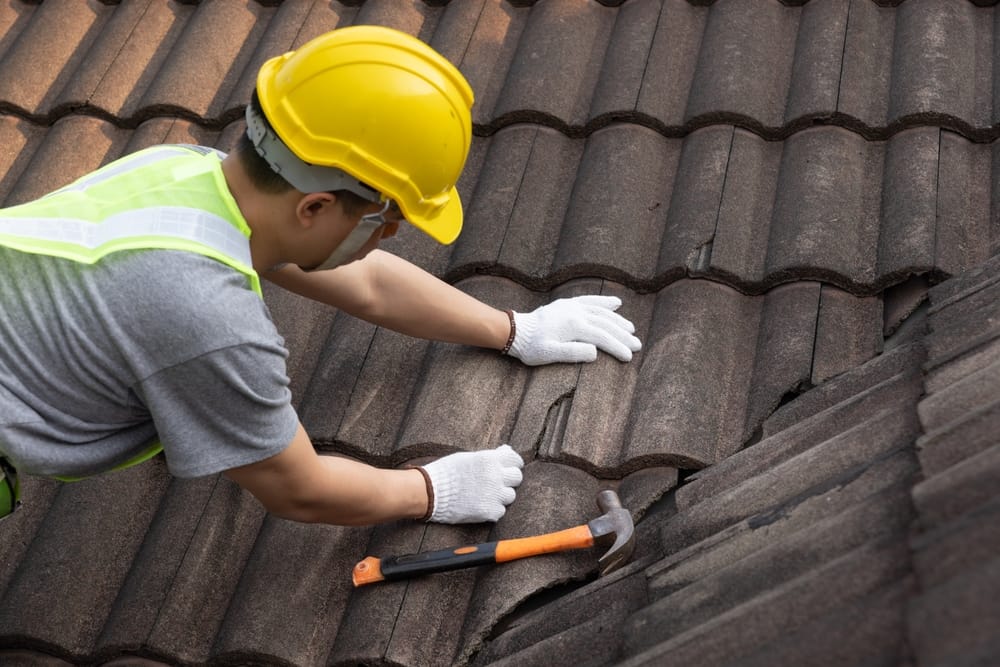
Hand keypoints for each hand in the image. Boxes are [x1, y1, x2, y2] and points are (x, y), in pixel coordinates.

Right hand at [419, 445, 523, 522]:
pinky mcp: (489, 511)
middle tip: (497, 482)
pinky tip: (480, 505)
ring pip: (510, 496)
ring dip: (501, 495)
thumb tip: (506, 450)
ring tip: (486, 494)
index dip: (513, 464)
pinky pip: (500, 511)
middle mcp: (496, 476)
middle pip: (517, 478)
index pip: (515, 460)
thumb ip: (489, 456)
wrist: (430, 492)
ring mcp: (494, 495)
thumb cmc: (447, 472)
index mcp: (490, 460)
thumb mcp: (468, 457)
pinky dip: (493, 509)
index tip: (509, 468)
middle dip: (509, 479)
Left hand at [507, 295, 641, 365]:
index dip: (617, 347)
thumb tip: (595, 352)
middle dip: (623, 335)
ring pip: (601, 312)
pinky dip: (604, 302)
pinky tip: (616, 303)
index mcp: (574, 326)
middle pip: (606, 323)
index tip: (629, 357)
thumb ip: (572, 353)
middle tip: (638, 345)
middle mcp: (576, 312)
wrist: (516, 331)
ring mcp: (572, 306)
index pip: (602, 337)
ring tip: (631, 329)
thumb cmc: (532, 347)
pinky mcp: (568, 304)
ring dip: (618, 320)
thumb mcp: (549, 354)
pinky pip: (590, 300)